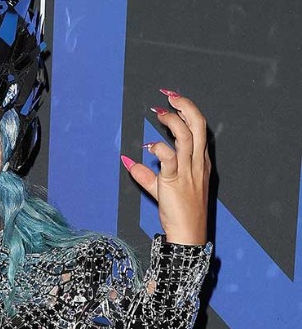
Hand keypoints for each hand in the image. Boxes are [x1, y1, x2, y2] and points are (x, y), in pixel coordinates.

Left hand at [122, 89, 209, 244]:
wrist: (188, 232)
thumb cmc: (180, 211)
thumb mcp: (161, 188)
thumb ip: (144, 174)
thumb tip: (127, 160)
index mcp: (200, 162)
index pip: (200, 129)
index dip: (188, 111)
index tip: (174, 100)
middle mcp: (197, 163)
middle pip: (199, 126)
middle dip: (186, 106)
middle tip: (170, 96)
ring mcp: (188, 171)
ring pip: (186, 136)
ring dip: (172, 121)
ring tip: (159, 112)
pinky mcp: (175, 180)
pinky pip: (169, 158)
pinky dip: (158, 148)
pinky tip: (148, 146)